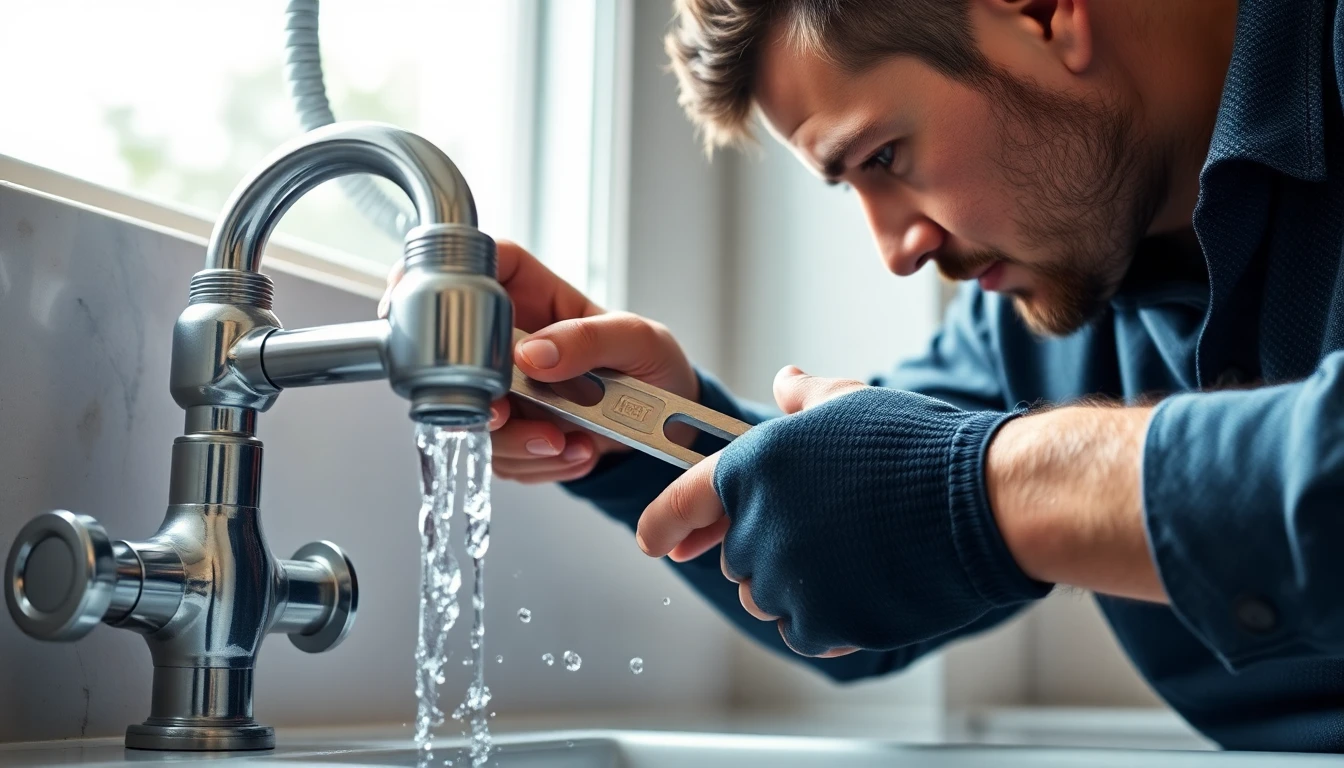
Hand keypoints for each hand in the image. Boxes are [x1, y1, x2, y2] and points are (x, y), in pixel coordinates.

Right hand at [379, 243, 698, 483]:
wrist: (666, 422)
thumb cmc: (650, 361)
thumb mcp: (635, 339)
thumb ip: (588, 340)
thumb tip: (531, 354)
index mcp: (529, 294)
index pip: (473, 266)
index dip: (431, 274)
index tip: (408, 299)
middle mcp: (505, 340)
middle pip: (451, 356)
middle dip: (471, 395)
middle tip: (504, 415)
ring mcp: (504, 388)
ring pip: (472, 417)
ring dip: (517, 442)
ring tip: (567, 442)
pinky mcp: (512, 432)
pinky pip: (503, 457)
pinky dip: (538, 464)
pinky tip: (576, 453)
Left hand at [638, 367, 1048, 656]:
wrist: (985, 501)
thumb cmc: (919, 446)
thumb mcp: (851, 403)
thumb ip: (804, 399)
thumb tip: (784, 380)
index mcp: (753, 466)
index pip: (684, 502)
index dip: (664, 524)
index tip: (653, 542)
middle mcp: (758, 524)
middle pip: (736, 554)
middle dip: (768, 544)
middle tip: (827, 526)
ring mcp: (788, 579)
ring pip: (767, 596)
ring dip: (795, 582)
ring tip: (852, 553)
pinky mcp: (824, 622)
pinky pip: (803, 629)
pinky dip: (826, 618)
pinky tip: (864, 588)